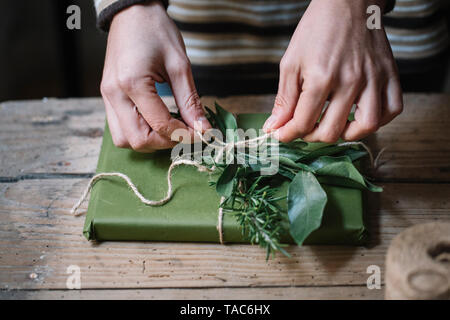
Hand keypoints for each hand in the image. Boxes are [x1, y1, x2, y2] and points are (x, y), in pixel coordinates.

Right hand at [100, 1, 210, 151]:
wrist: (132, 13)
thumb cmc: (156, 32)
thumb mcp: (180, 65)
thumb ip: (190, 101)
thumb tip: (203, 129)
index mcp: (132, 83)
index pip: (160, 125)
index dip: (183, 135)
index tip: (200, 133)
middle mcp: (114, 94)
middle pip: (138, 140)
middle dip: (165, 142)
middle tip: (184, 132)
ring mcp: (107, 97)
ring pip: (124, 139)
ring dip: (149, 140)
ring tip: (168, 127)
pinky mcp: (107, 97)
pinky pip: (118, 128)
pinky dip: (138, 132)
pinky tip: (154, 121)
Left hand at [263, 0, 402, 142]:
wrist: (347, 2)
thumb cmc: (316, 30)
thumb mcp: (291, 63)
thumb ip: (284, 99)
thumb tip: (274, 127)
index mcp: (321, 77)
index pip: (303, 122)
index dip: (287, 134)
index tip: (280, 135)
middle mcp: (350, 81)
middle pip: (332, 131)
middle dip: (311, 137)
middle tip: (305, 129)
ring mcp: (373, 78)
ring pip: (367, 126)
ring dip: (347, 135)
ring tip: (334, 126)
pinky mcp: (390, 74)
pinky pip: (393, 109)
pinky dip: (379, 120)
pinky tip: (361, 115)